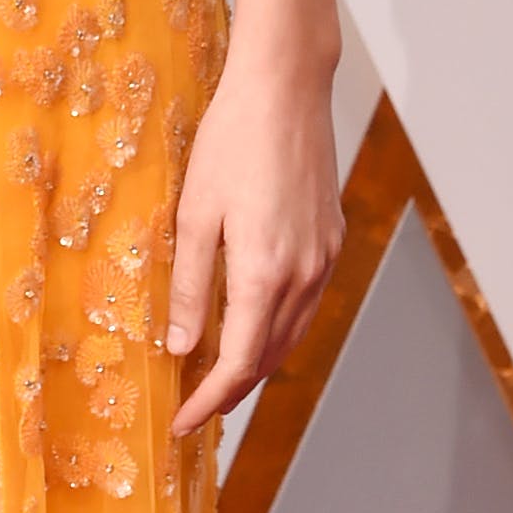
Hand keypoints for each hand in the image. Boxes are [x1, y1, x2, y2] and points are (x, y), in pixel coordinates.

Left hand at [163, 58, 341, 440]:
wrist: (286, 89)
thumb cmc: (232, 141)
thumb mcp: (194, 215)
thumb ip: (189, 287)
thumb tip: (180, 347)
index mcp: (264, 273)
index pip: (237, 364)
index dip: (207, 402)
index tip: (180, 423)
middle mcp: (303, 275)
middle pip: (268, 358)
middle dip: (230, 391)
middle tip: (193, 408)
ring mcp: (324, 259)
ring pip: (292, 336)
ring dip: (256, 364)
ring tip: (218, 378)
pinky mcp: (332, 241)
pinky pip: (306, 306)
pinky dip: (278, 330)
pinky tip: (253, 328)